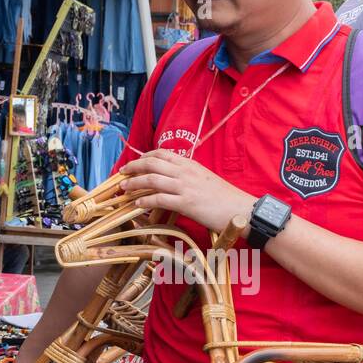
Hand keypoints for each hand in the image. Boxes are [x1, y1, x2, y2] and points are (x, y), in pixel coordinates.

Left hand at [120, 150, 255, 232]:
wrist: (241, 208)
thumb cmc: (224, 197)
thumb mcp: (205, 178)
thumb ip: (188, 175)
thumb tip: (173, 179)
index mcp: (190, 164)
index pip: (161, 153)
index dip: (144, 156)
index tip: (134, 162)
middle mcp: (185, 172)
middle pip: (152, 163)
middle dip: (133, 167)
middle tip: (122, 174)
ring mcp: (185, 187)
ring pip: (152, 179)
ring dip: (134, 183)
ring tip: (124, 188)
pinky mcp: (186, 203)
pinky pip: (159, 199)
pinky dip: (145, 200)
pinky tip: (138, 204)